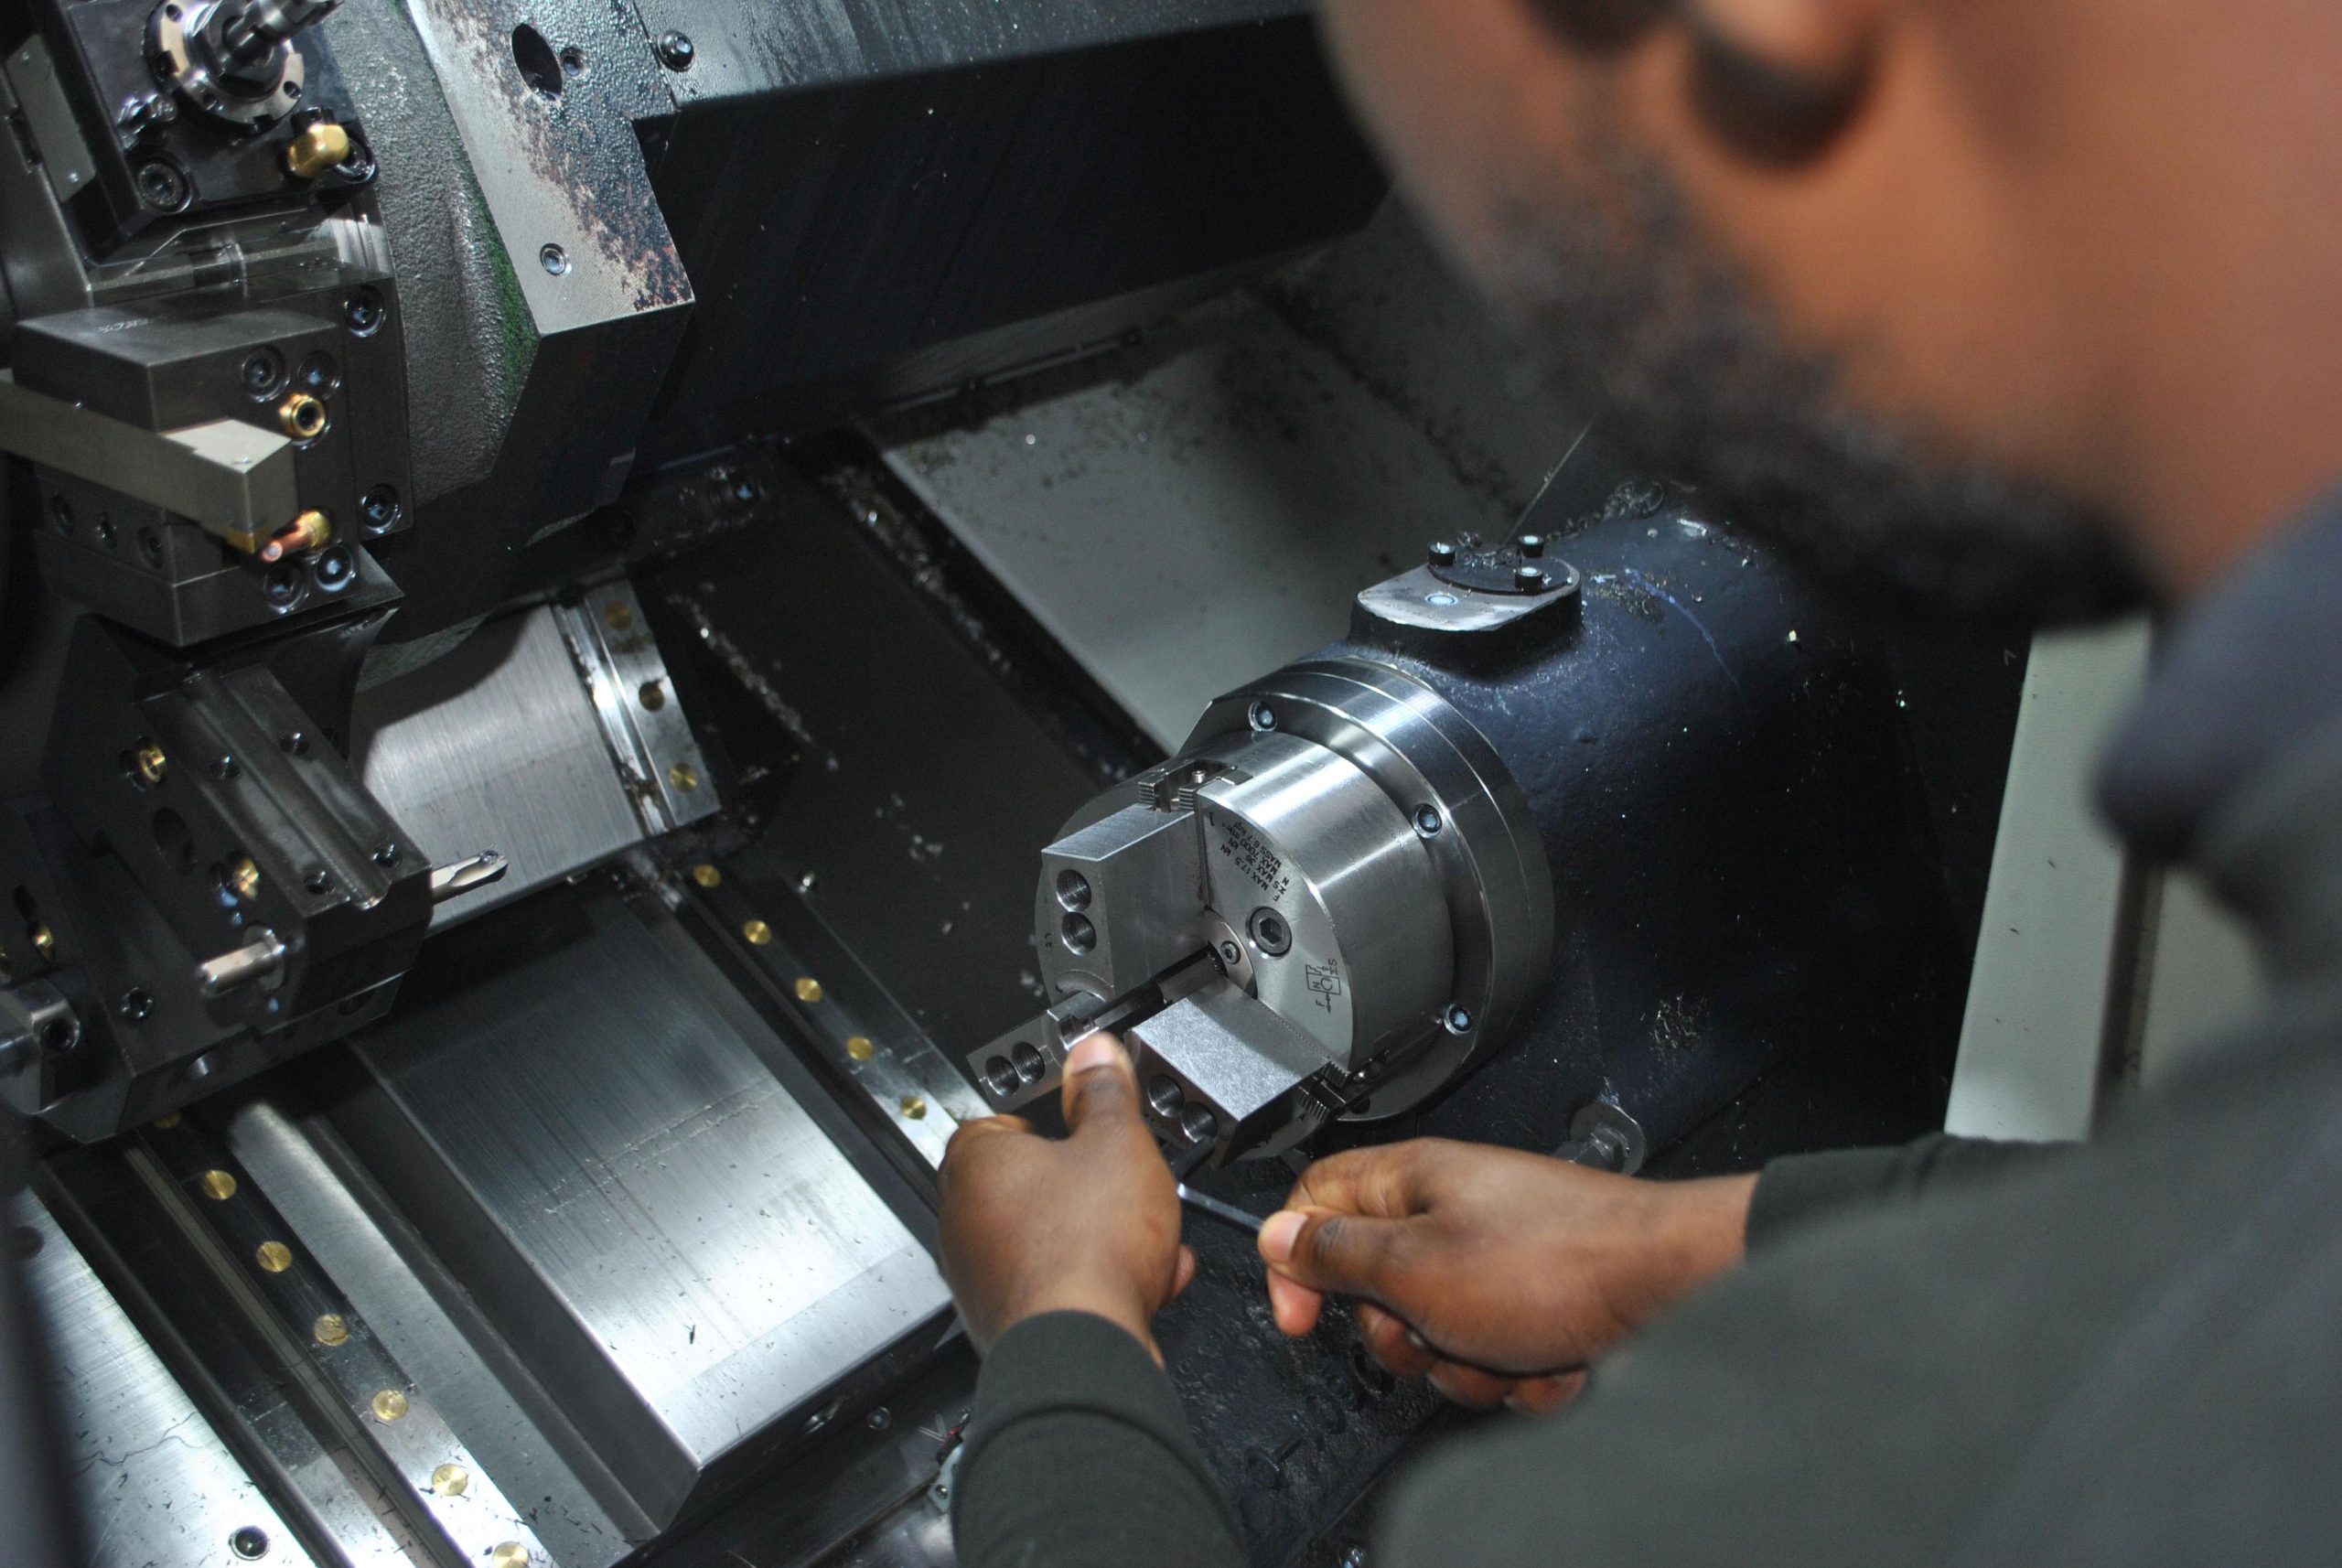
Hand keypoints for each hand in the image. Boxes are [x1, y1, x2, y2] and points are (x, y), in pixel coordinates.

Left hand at [938, 1034, 1197, 1358]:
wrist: (1084, 1351)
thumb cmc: (1086, 1249)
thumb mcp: (1117, 1142)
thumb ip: (1106, 1091)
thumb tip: (1095, 1055)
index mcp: (976, 1163)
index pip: (1000, 1121)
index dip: (1053, 1122)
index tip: (1087, 1125)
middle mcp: (964, 1220)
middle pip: (1033, 1184)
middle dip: (1091, 1188)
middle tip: (1126, 1187)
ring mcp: (982, 1277)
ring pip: (1052, 1238)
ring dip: (1104, 1237)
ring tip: (1149, 1241)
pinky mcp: (1008, 1322)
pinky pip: (1059, 1286)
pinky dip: (1099, 1282)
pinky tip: (1146, 1283)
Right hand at [1257, 1138, 1754, 1410]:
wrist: (1669, 1286)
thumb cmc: (1556, 1262)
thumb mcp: (1414, 1266)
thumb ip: (1336, 1252)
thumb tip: (1278, 1235)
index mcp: (1411, 1180)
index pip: (1314, 1201)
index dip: (1294, 1261)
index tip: (1303, 1315)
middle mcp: (1452, 1210)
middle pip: (1374, 1286)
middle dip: (1400, 1334)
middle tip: (1431, 1330)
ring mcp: (1498, 1256)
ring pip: (1436, 1333)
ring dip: (1465, 1362)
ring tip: (1508, 1347)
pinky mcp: (1538, 1300)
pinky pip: (1494, 1352)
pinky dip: (1518, 1369)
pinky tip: (1550, 1358)